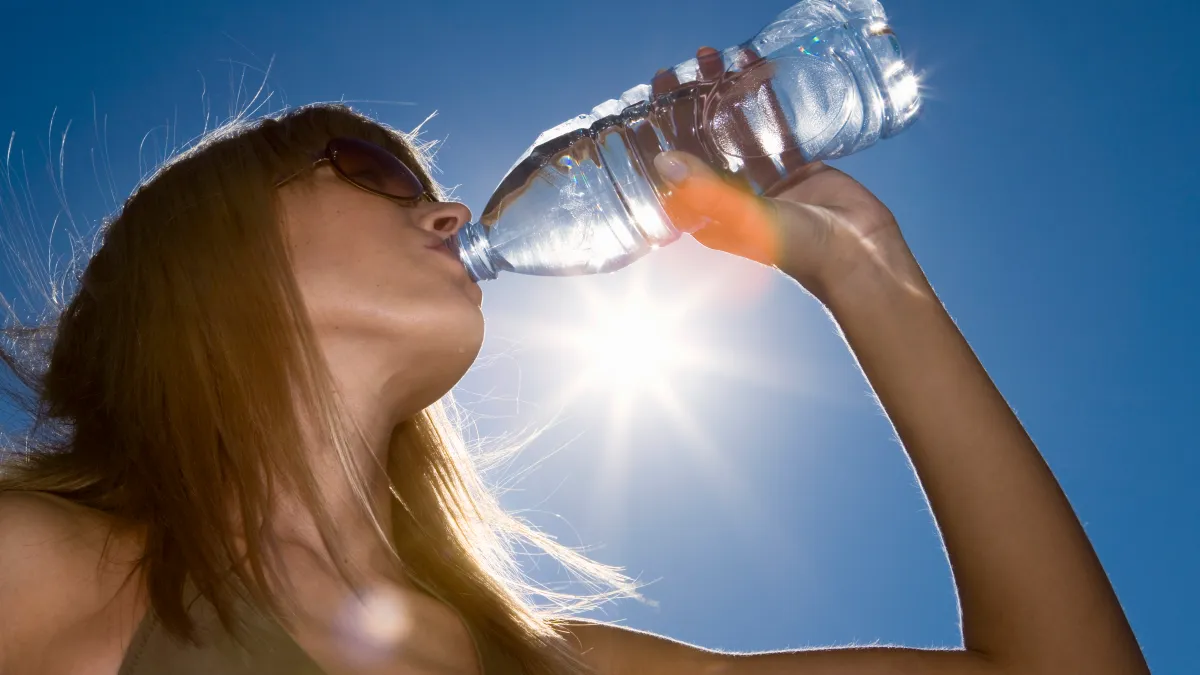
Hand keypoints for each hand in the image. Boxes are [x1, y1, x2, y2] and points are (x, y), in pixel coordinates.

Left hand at [649, 48, 923, 306]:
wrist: (861, 255)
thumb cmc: (801, 249)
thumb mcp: (747, 218)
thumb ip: (706, 190)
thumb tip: (663, 161)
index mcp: (713, 218)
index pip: (675, 173)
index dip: (657, 139)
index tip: (645, 105)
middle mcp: (734, 201)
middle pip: (702, 147)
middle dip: (687, 111)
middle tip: (675, 74)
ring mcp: (766, 185)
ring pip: (737, 133)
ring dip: (724, 100)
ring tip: (711, 63)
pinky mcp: (798, 170)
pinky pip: (775, 129)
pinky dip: (765, 102)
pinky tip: (756, 71)